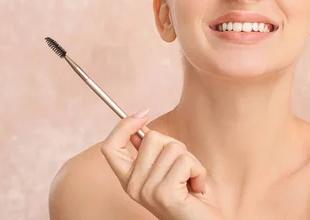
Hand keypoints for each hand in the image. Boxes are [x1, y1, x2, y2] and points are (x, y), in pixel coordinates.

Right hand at [100, 109, 223, 219]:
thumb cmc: (189, 196)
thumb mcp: (166, 169)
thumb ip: (151, 151)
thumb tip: (140, 123)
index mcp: (128, 179)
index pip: (110, 147)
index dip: (124, 125)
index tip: (143, 113)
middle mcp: (133, 187)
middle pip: (152, 138)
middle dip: (177, 146)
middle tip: (184, 169)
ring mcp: (147, 191)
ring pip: (172, 148)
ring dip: (192, 161)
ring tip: (191, 181)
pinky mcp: (164, 194)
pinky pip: (185, 161)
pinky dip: (199, 171)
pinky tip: (197, 188)